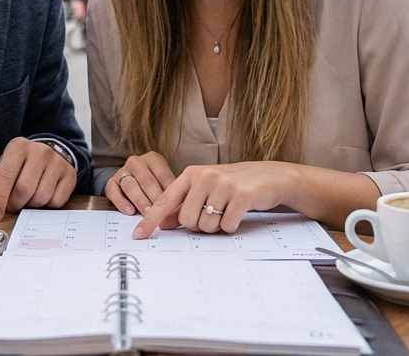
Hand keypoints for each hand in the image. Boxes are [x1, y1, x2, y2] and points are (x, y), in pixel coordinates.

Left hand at [0, 138, 75, 221]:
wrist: (48, 156)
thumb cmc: (20, 166)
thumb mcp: (1, 172)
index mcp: (18, 147)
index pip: (5, 175)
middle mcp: (39, 151)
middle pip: (24, 189)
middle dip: (14, 205)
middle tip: (12, 207)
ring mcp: (57, 162)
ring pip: (41, 198)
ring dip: (31, 206)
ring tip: (27, 199)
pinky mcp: (70, 175)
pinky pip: (56, 202)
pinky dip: (46, 206)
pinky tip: (43, 197)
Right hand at [103, 152, 176, 215]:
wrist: (130, 181)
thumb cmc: (154, 184)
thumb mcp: (164, 183)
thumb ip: (171, 191)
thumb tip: (181, 208)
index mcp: (153, 159)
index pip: (163, 175)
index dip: (169, 193)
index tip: (174, 207)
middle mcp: (136, 162)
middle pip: (147, 180)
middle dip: (154, 198)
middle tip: (161, 214)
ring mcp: (122, 171)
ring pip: (130, 185)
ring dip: (140, 201)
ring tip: (147, 214)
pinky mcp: (111, 182)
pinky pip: (114, 192)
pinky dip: (122, 202)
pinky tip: (130, 211)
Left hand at [132, 162, 290, 238]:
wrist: (270, 176)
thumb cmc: (235, 184)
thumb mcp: (206, 188)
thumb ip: (185, 202)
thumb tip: (164, 223)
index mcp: (191, 174)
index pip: (165, 201)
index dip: (150, 220)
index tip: (138, 235)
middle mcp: (204, 176)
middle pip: (186, 220)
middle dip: (198, 226)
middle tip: (213, 216)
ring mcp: (222, 184)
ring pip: (205, 225)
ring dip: (216, 228)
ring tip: (227, 212)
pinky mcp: (241, 195)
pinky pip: (226, 226)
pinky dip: (231, 227)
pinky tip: (237, 214)